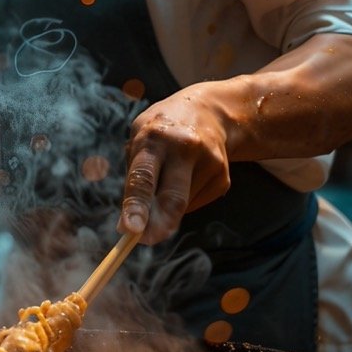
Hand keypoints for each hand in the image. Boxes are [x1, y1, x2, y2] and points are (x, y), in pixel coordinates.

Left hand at [118, 87, 231, 243]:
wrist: (210, 111)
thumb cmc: (162, 128)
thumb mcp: (139, 136)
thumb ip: (135, 175)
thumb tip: (132, 224)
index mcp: (155, 138)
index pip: (143, 177)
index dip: (135, 206)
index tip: (128, 230)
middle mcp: (185, 149)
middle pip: (173, 198)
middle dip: (159, 225)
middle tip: (146, 240)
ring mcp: (210, 163)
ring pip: (181, 207)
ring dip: (167, 206)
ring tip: (170, 174)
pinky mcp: (223, 179)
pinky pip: (194, 204)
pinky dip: (184, 200)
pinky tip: (187, 175)